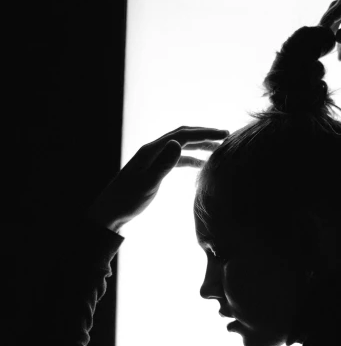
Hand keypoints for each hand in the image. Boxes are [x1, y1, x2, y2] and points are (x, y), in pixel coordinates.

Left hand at [86, 126, 229, 231]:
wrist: (109, 212)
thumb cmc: (127, 201)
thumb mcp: (147, 184)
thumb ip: (163, 164)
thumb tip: (178, 143)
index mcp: (152, 151)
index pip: (183, 136)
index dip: (205, 133)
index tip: (225, 135)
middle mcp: (153, 150)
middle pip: (183, 136)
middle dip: (205, 135)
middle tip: (226, 137)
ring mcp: (152, 159)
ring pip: (180, 147)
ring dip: (199, 146)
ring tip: (218, 150)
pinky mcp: (152, 169)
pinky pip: (175, 158)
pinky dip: (190, 158)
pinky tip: (200, 165)